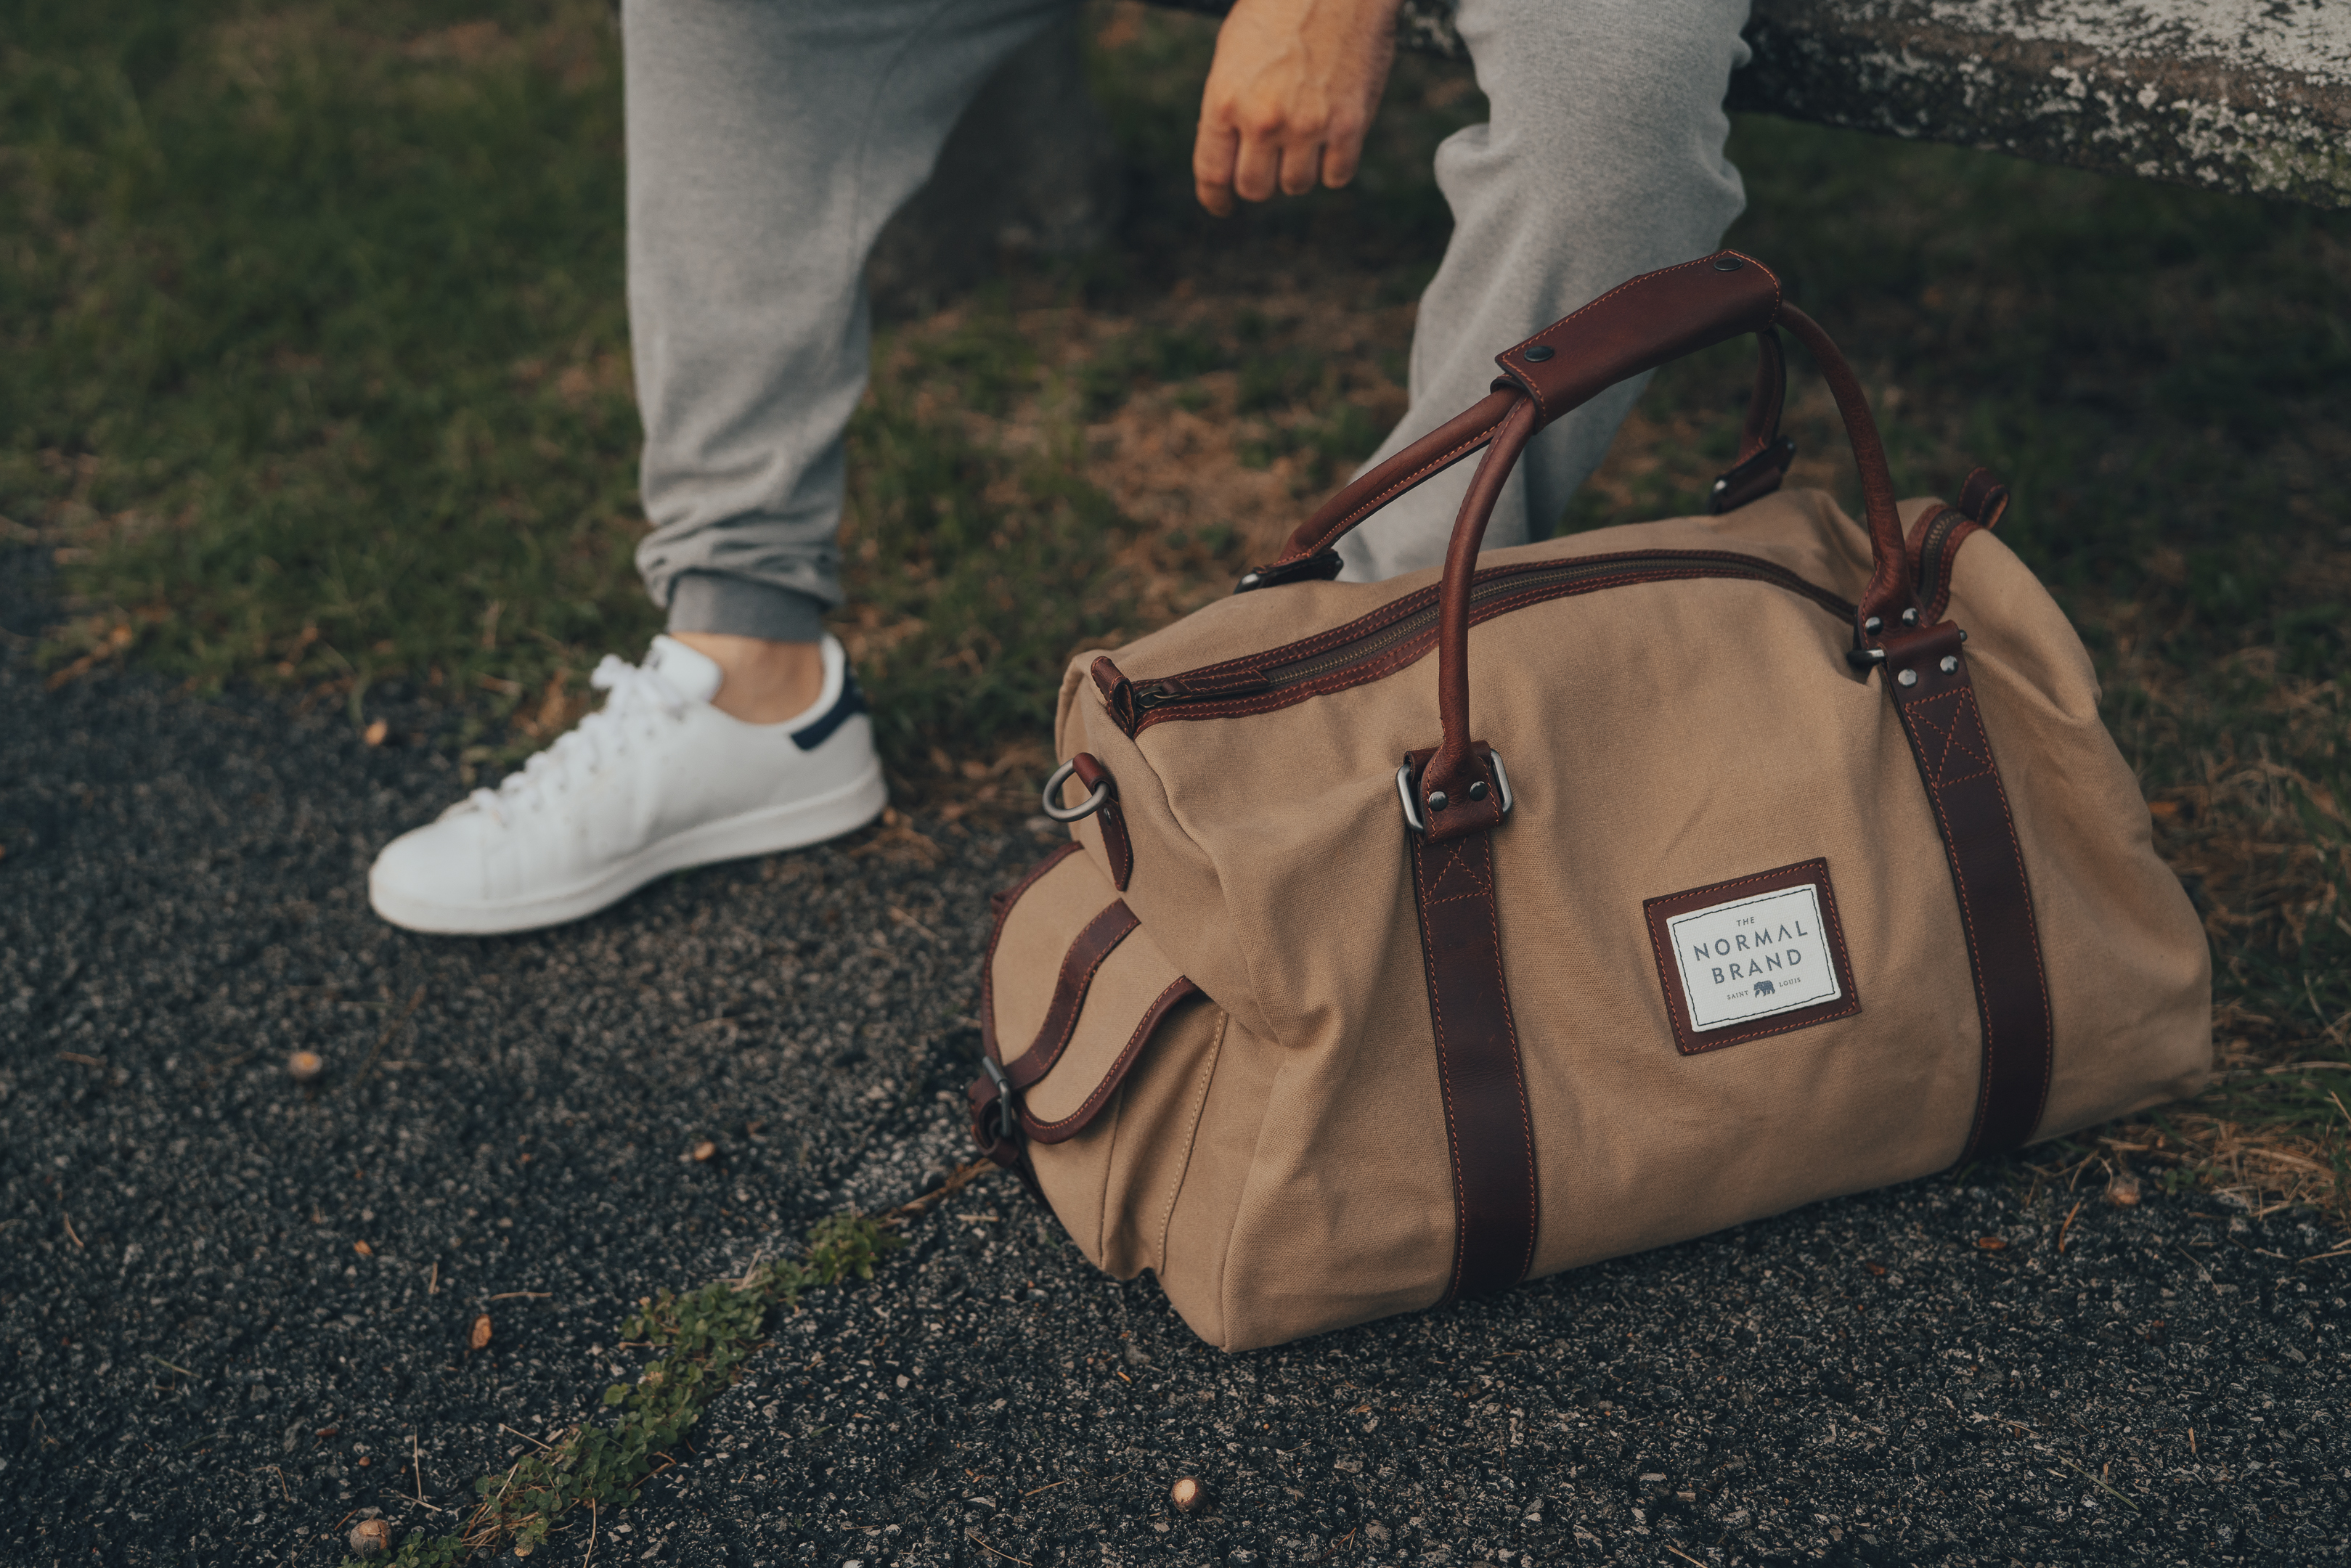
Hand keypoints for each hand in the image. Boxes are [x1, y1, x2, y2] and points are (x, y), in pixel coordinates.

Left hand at [1192, 0, 1403, 215]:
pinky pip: (1337, 175)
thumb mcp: (1233, 53)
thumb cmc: (1280, 7)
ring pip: (1296, 185)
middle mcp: (1263, 120)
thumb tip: (1230, 152)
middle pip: (1255, 188)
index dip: (1215, 198)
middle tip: (1269, 163)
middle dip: (1259, 180)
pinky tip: (1332, 141)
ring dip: (1297, 171)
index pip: (1212, 174)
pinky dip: (1333, 166)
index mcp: (1225, 101)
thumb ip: (1228, 106)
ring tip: (1303, 140)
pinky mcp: (1350, 124)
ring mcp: (1308, 125)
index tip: (1222, 205)